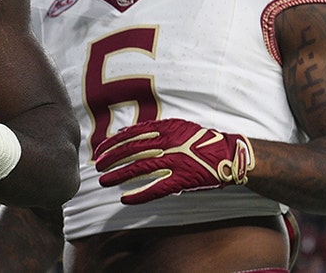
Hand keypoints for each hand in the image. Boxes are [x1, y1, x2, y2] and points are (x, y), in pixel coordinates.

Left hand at [93, 118, 253, 204]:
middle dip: (111, 159)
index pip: (131, 134)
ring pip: (140, 168)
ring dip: (119, 175)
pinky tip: (125, 199)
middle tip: (97, 166)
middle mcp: (168, 142)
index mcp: (165, 128)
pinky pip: (156, 188)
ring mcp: (175, 161)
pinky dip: (139, 194)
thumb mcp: (177, 126)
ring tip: (104, 181)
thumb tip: (126, 132)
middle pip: (131, 150)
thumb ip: (153, 128)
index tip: (99, 150)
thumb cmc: (200, 140)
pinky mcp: (182, 180)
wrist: (228, 154)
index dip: (112, 143)